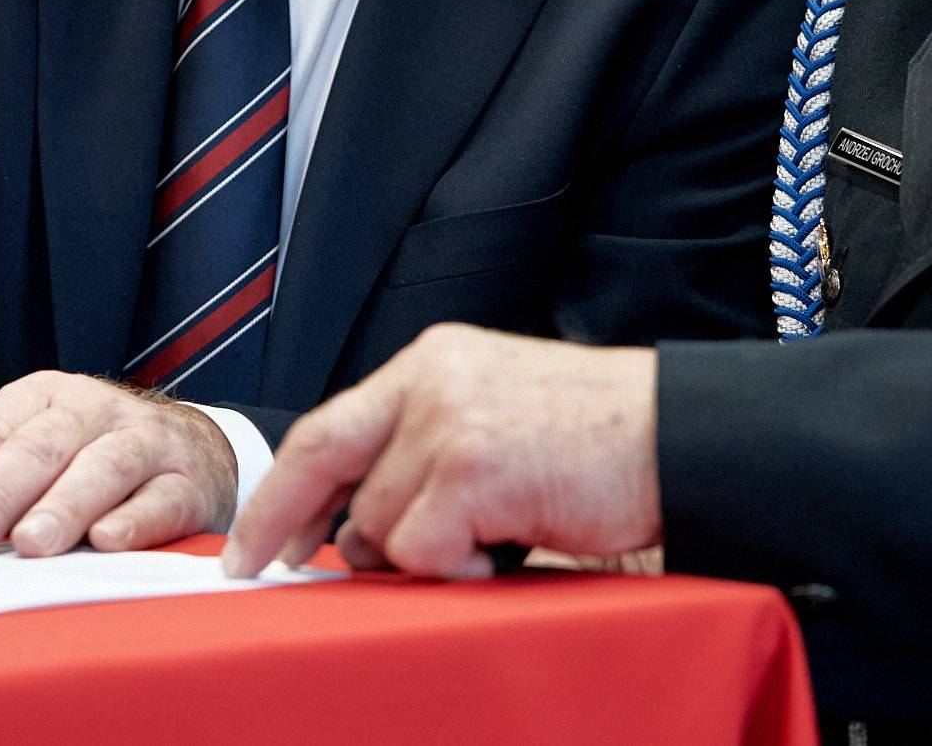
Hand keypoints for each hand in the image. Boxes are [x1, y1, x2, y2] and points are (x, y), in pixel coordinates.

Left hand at [0, 372, 236, 557]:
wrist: (191, 452)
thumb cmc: (87, 455)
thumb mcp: (21, 447)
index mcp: (41, 398)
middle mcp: (92, 411)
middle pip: (39, 447)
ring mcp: (145, 442)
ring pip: (102, 468)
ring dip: (63, 506)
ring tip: (29, 544)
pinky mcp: (187, 481)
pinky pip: (161, 499)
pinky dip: (134, 520)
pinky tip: (107, 540)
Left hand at [221, 324, 661, 579]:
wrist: (675, 434)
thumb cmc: (597, 438)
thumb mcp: (492, 417)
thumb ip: (422, 451)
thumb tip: (354, 531)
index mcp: (431, 362)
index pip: (327, 425)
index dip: (282, 488)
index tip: (255, 537)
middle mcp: (431, 381)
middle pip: (327, 463)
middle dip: (288, 524)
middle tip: (266, 568)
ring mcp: (449, 422)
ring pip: (377, 519)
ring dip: (416, 552)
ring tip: (483, 542)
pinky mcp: (474, 468)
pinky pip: (420, 549)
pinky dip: (450, 568)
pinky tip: (500, 551)